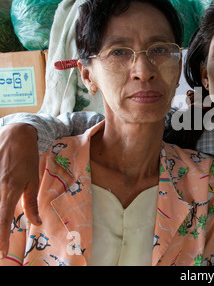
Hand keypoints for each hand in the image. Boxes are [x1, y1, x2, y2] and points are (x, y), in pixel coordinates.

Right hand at [0, 123, 40, 257]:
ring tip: (6, 207)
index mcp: (10, 188)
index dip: (1, 236)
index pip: (2, 217)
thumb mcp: (33, 180)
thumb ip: (32, 203)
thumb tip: (37, 222)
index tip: (1, 251)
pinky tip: (3, 196)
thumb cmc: (27, 159)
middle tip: (0, 242)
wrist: (17, 134)